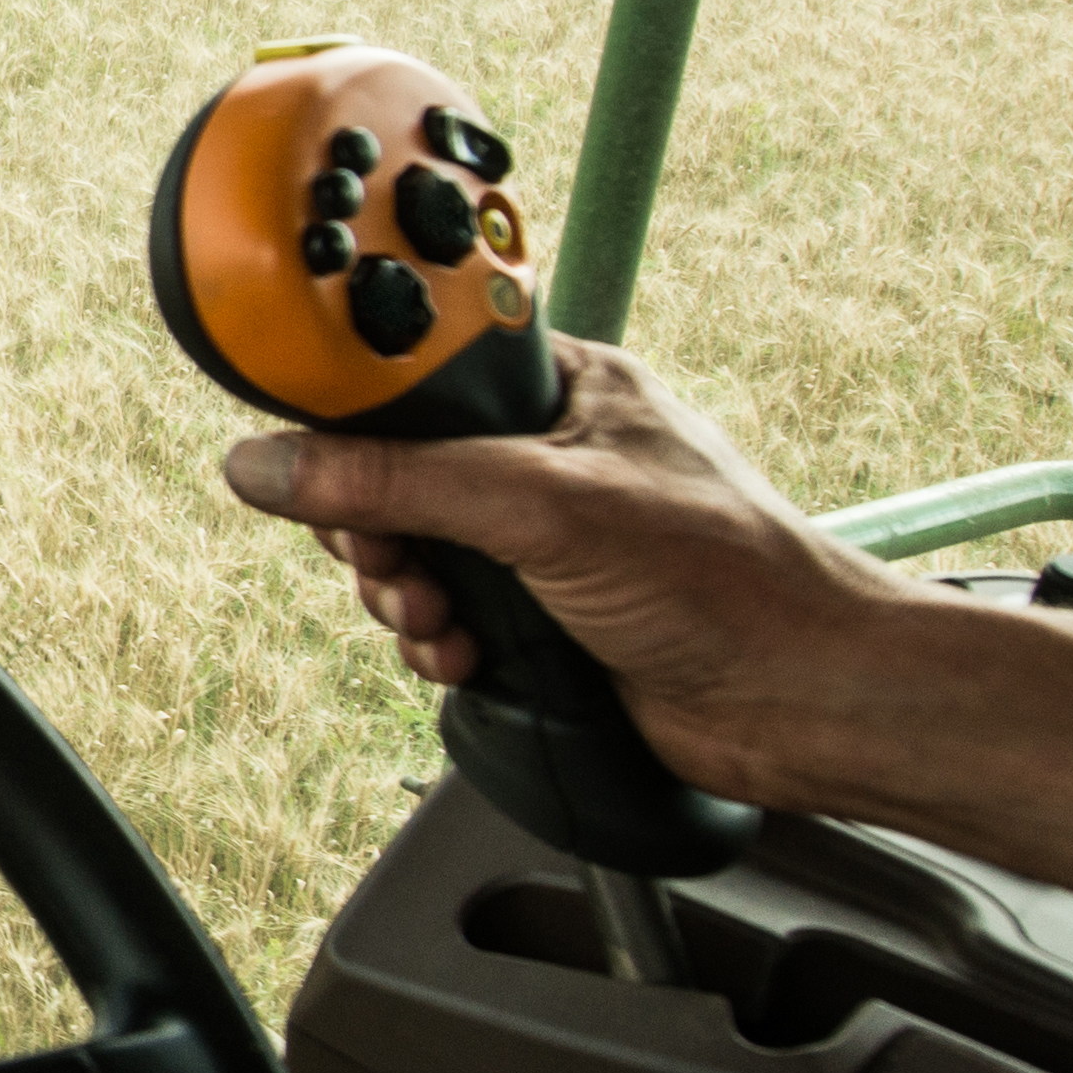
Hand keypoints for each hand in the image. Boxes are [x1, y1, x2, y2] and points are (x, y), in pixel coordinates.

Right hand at [212, 341, 912, 809]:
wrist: (802, 700)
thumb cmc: (725, 579)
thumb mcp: (539, 507)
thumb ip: (398, 480)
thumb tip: (269, 463)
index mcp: (566, 390)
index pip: (422, 372)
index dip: (357, 414)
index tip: (309, 453)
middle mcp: (554, 458)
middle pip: (400, 475)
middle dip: (376, 531)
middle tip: (388, 562)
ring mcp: (550, 540)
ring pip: (419, 554)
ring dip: (406, 595)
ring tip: (439, 623)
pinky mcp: (548, 615)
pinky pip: (450, 615)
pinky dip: (441, 641)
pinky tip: (466, 659)